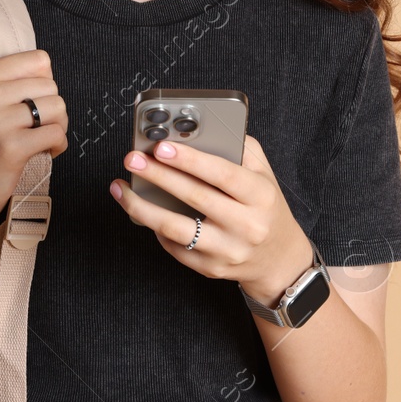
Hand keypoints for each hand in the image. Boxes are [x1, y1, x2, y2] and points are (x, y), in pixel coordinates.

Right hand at [0, 49, 67, 243]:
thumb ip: (12, 82)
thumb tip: (48, 71)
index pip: (38, 60)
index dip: (42, 83)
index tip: (30, 103)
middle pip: (50, 85)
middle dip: (52, 108)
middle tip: (36, 127)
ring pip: (58, 107)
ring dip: (58, 126)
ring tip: (40, 139)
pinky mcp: (11, 147)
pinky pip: (56, 133)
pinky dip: (58, 145)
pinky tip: (43, 152)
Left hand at [109, 134, 313, 306]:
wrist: (278, 258)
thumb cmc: (265, 207)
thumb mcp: (264, 174)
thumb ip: (238, 148)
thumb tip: (198, 133)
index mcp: (260, 196)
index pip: (222, 174)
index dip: (190, 160)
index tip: (161, 147)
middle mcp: (246, 225)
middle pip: (194, 197)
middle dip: (158, 176)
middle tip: (132, 159)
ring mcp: (227, 250)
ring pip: (176, 229)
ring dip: (142, 207)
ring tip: (121, 189)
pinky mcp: (211, 269)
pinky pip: (175, 247)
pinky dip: (155, 228)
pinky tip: (141, 211)